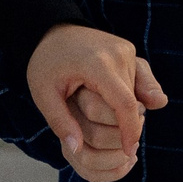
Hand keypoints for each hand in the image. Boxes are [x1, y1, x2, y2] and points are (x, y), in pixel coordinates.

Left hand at [25, 23, 167, 181]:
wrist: (54, 31)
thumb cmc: (47, 64)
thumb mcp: (43, 94)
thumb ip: (60, 122)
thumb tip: (76, 149)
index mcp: (98, 64)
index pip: (125, 104)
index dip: (130, 131)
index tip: (128, 151)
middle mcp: (119, 54)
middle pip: (131, 101)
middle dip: (120, 122)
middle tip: (96, 128)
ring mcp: (127, 50)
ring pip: (136, 93)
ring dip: (124, 108)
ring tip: (94, 105)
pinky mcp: (130, 51)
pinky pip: (139, 81)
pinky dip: (135, 96)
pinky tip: (128, 103)